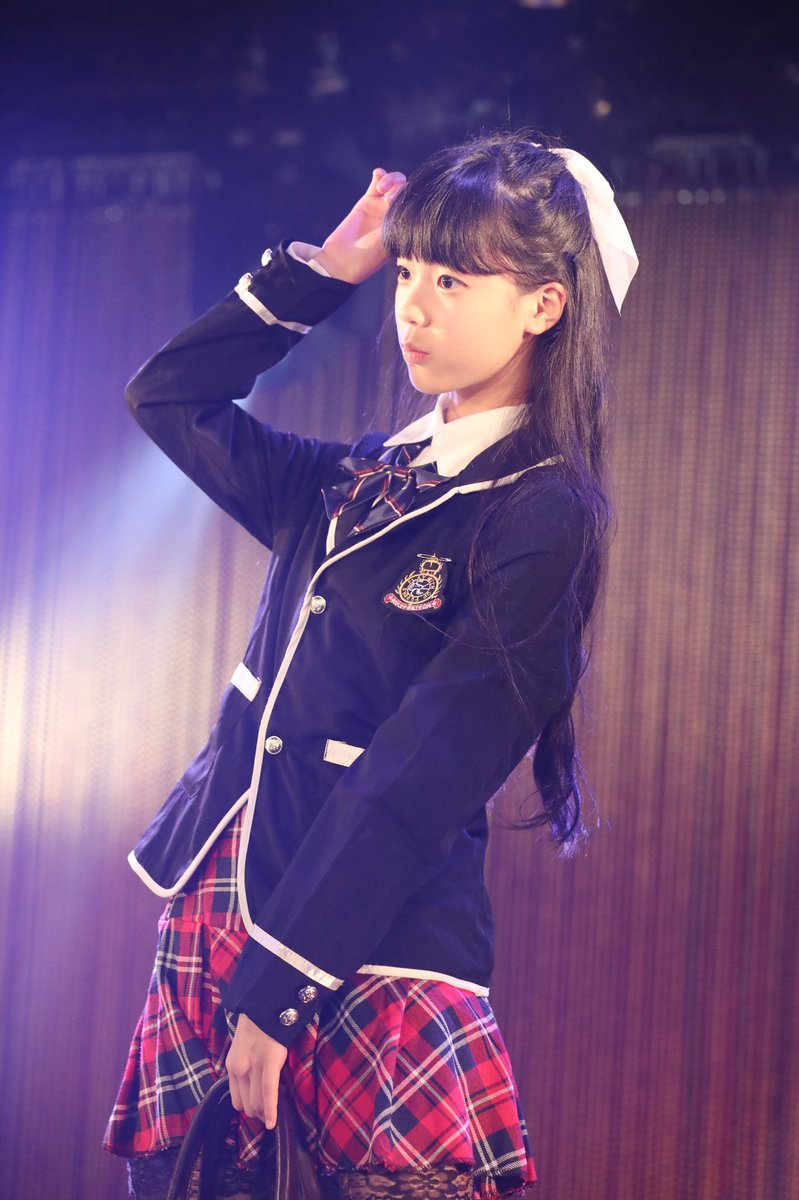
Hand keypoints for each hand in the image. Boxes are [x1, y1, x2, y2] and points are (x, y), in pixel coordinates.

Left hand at [226, 1012, 287, 1129]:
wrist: (266, 1005)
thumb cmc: (259, 1028)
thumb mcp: (243, 1050)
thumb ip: (244, 1068)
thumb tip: (252, 1088)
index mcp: (231, 1067)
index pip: (236, 1100)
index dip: (249, 1108)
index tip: (260, 1107)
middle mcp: (238, 1070)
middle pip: (245, 1106)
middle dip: (257, 1113)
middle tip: (269, 1113)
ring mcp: (253, 1067)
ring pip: (256, 1104)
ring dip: (264, 1114)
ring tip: (272, 1115)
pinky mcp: (269, 1063)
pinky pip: (269, 1093)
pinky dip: (271, 1111)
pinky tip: (272, 1123)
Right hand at [314, 167, 406, 284]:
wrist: (345, 259)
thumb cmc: (371, 255)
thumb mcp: (393, 237)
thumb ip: (402, 217)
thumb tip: (415, 198)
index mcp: (406, 226)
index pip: (416, 203)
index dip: (411, 197)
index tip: (399, 204)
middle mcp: (396, 215)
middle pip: (407, 190)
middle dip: (399, 188)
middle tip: (388, 199)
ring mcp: (382, 207)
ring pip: (393, 184)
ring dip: (391, 180)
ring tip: (381, 189)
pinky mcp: (367, 202)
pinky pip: (376, 183)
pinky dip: (379, 174)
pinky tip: (378, 174)